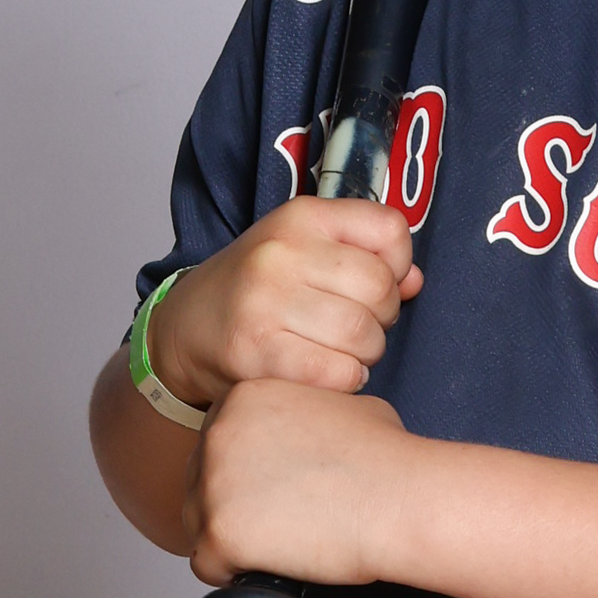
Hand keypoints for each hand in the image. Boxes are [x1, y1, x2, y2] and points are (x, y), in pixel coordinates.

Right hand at [150, 198, 420, 407]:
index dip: (397, 265)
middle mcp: (281, 252)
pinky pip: (336, 373)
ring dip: (366, 355)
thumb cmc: (257, 289)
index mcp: (300, 217)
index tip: (373, 284)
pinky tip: (326, 374)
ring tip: (341, 353)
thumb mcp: (306, 250)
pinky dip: (345, 380)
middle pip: (380, 289)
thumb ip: (366, 256)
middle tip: (357, 328)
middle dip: (382, 318)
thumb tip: (414, 282)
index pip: (390, 229)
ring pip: (363, 335)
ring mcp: (265, 302)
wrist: (184, 329)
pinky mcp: (256, 353)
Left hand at [186, 378, 413, 588]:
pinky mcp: (220, 533)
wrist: (397, 497)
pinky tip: (267, 568)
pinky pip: (207, 565)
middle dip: (232, 505)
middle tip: (274, 521)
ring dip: (230, 538)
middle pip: (199, 482)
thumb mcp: (341, 405)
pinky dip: (233, 573)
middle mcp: (218, 434)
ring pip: (197, 524)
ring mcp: (213, 484)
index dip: (241, 472)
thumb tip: (306, 432)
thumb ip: (305, 411)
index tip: (267, 490)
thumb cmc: (384, 457)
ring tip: (274, 546)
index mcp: (242, 399)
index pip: (216, 444)